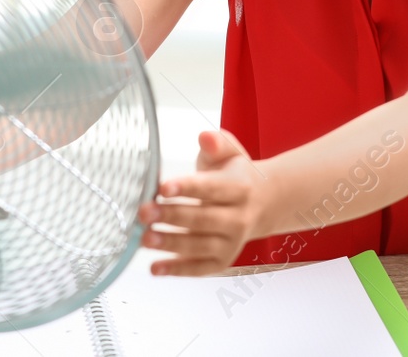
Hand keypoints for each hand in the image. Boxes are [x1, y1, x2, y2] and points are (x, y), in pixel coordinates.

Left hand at [136, 129, 272, 276]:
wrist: (263, 203)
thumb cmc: (236, 175)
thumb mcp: (231, 152)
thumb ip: (217, 142)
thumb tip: (205, 137)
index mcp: (239, 187)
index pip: (211, 188)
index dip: (187, 188)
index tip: (163, 187)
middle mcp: (239, 217)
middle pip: (203, 219)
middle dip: (171, 216)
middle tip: (144, 212)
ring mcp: (232, 242)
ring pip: (199, 246)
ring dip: (170, 244)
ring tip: (145, 238)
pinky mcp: (223, 260)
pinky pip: (200, 268)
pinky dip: (177, 270)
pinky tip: (155, 268)